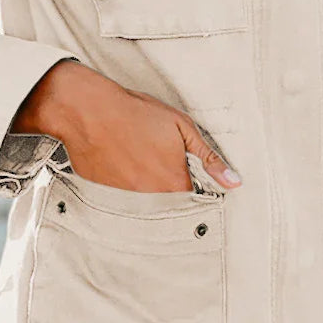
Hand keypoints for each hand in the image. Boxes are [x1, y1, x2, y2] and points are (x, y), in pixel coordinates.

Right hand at [11, 59, 241, 192]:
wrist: (89, 112)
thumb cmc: (136, 114)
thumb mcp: (181, 128)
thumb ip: (209, 158)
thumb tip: (234, 182)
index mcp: (175, 184)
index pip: (197, 203)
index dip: (197, 191)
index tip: (193, 180)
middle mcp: (153, 200)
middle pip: (173, 209)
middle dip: (174, 195)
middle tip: (162, 168)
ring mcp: (128, 203)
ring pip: (149, 210)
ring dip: (151, 196)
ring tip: (142, 166)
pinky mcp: (107, 200)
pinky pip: (126, 206)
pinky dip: (129, 194)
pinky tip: (125, 169)